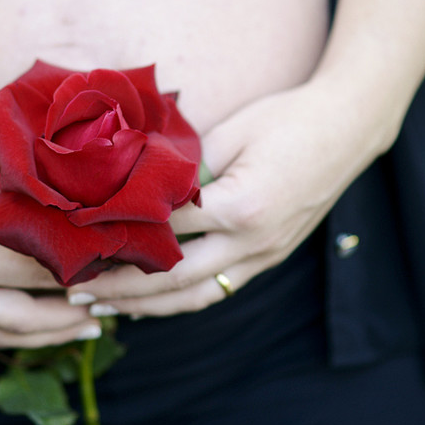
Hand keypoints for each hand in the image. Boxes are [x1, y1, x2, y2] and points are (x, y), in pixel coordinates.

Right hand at [0, 117, 101, 349]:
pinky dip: (8, 337)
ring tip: (82, 328)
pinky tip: (34, 331)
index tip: (110, 264)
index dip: (77, 269)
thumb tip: (73, 220)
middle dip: (69, 317)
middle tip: (107, 312)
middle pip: (23, 317)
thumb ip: (20, 208)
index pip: (34, 271)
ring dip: (43, 336)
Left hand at [65, 0, 424, 316]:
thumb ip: (183, 165)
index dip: (117, 233)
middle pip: (174, 277)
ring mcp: (266, 255)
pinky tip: (150, 300)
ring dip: (148, 306)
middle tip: (76, 291)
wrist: (348, 128)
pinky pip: (220, 289)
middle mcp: (253, 241)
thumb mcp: (230, 133)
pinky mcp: (271, 257)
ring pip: (197, 296)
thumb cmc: (287, 119)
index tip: (76, 236)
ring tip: (103, 306)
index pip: (165, 228)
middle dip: (121, 288)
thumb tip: (131, 182)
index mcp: (240, 206)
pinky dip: (181, 299)